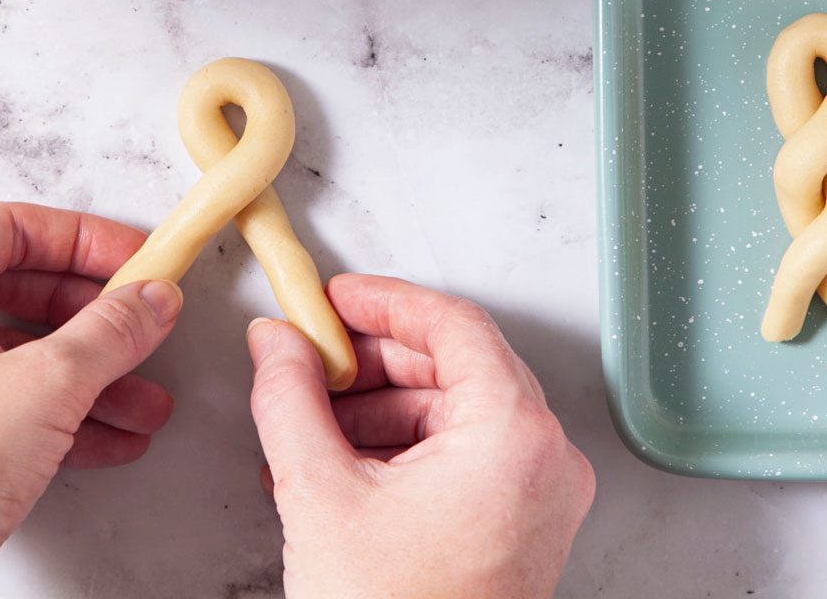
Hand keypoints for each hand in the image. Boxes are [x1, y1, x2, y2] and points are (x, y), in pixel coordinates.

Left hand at [0, 201, 182, 598]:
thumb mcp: (48, 384)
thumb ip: (111, 330)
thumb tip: (150, 298)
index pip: (6, 226)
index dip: (81, 238)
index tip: (134, 258)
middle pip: (12, 289)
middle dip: (91, 316)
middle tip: (143, 323)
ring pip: (9, 356)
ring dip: (86, 375)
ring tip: (146, 401)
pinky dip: (53, 414)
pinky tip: (113, 439)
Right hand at [247, 275, 594, 598]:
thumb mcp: (320, 493)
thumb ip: (291, 398)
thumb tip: (279, 343)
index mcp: (515, 434)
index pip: (453, 325)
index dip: (385, 302)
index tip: (333, 299)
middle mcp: (547, 457)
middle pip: (459, 365)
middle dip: (377, 360)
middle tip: (312, 356)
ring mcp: (544, 495)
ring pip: (461, 411)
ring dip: (386, 405)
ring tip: (313, 420)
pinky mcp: (526, 526)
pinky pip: (470, 456)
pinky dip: (410, 447)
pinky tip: (345, 463)